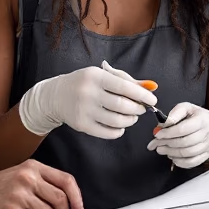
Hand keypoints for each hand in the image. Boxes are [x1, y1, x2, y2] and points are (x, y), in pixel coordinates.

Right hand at [17, 61, 156, 138]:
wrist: (56, 96)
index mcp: (96, 77)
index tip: (152, 100)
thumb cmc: (86, 83)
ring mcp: (84, 110)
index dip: (142, 94)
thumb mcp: (104, 76)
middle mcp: (89, 93)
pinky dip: (119, 130)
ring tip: (131, 116)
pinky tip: (120, 125)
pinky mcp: (81, 125)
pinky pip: (107, 132)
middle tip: (141, 109)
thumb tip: (151, 87)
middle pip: (122, 105)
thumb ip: (127, 81)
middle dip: (137, 109)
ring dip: (130, 120)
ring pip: (116, 121)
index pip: (124, 87)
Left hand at [146, 103, 208, 168]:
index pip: (183, 129)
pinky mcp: (205, 156)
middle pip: (184, 142)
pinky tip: (172, 157)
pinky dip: (180, 162)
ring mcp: (207, 146)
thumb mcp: (187, 108)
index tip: (158, 134)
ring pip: (187, 153)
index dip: (168, 133)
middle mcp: (207, 133)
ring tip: (161, 149)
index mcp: (202, 119)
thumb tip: (165, 123)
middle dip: (167, 144)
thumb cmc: (196, 117)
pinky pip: (191, 162)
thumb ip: (175, 113)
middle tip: (156, 143)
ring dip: (171, 153)